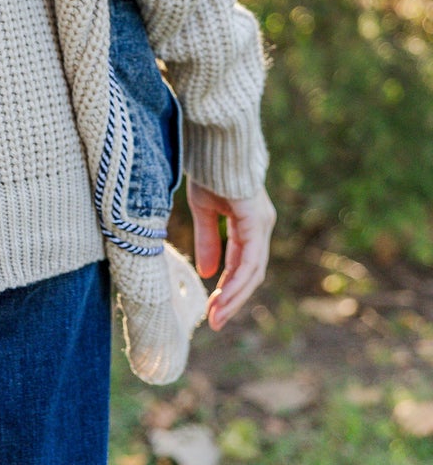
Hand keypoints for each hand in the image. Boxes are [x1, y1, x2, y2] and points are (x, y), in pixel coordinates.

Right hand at [187, 179, 275, 330]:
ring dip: (235, 297)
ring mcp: (261, 225)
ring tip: (216, 317)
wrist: (216, 142)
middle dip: (233, 300)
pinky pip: (250, 259)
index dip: (229, 289)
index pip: (242, 265)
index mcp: (249, 223)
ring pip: (253, 271)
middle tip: (215, 322)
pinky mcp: (255, 223)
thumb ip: (208, 240)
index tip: (212, 310)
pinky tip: (223, 294)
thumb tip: (209, 275)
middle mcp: (260, 227)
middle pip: (252, 273)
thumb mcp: (204, 210)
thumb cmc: (210, 169)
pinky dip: (238, 280)